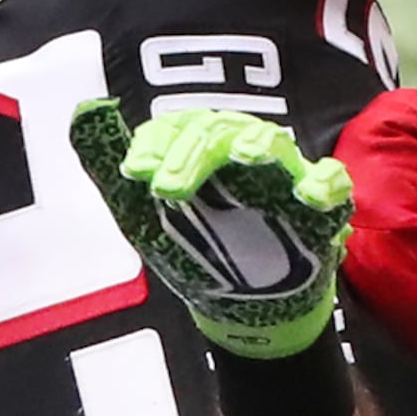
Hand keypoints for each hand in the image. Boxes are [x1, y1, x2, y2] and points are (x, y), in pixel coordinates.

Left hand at [72, 99, 353, 358]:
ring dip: (258, 145)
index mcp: (196, 148)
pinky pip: (331, 185)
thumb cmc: (190, 245)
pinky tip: (312, 194)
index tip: (133, 172)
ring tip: (242, 156)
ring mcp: (280, 177)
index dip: (154, 145)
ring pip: (273, 144)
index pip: (175, 128)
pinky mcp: (317, 208)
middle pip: (218, 132)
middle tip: (164, 187)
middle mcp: (238, 153)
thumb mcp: (139, 213)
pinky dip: (326, 186)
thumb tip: (85, 108)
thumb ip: (109, 165)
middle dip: (192, 155)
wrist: (238, 306)